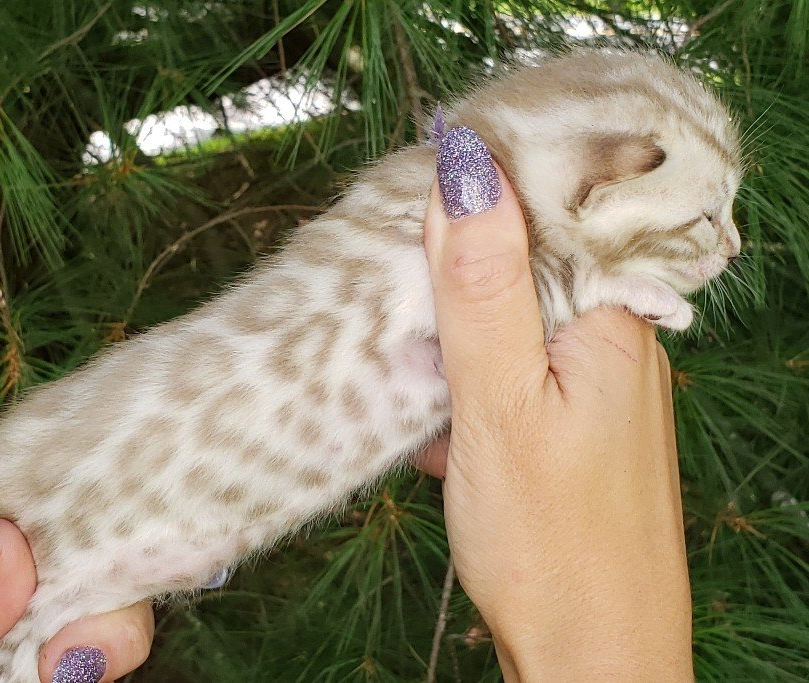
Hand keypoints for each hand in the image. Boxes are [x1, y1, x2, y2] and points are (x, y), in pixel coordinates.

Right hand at [419, 133, 691, 680]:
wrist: (594, 658)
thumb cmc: (553, 546)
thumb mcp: (500, 406)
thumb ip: (482, 291)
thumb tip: (466, 171)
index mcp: (611, 315)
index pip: (548, 203)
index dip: (475, 187)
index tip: (400, 192)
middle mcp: (614, 337)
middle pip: (524, 258)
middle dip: (450, 268)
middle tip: (386, 287)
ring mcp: (594, 380)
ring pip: (509, 318)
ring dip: (452, 332)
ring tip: (409, 362)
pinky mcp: (572, 419)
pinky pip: (511, 368)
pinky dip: (467, 379)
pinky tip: (438, 419)